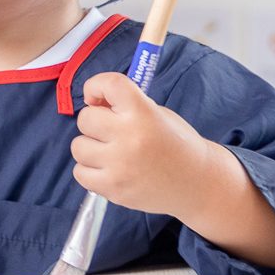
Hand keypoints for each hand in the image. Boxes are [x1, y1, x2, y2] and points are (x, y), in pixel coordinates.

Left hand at [71, 72, 217, 219]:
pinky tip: (109, 169)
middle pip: (85, 119)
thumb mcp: (156, 114)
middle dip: (95, 122)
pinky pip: (79, 173)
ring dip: (91, 147)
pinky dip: (89, 170)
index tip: (98, 97)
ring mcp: (120, 166)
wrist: (197, 183)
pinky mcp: (114, 189)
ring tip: (111, 152)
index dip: (96, 85)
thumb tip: (92, 102)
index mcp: (144, 113)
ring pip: (78, 146)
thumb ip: (125, 106)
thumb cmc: (175, 144)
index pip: (110, 84)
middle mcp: (130, 137)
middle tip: (112, 131)